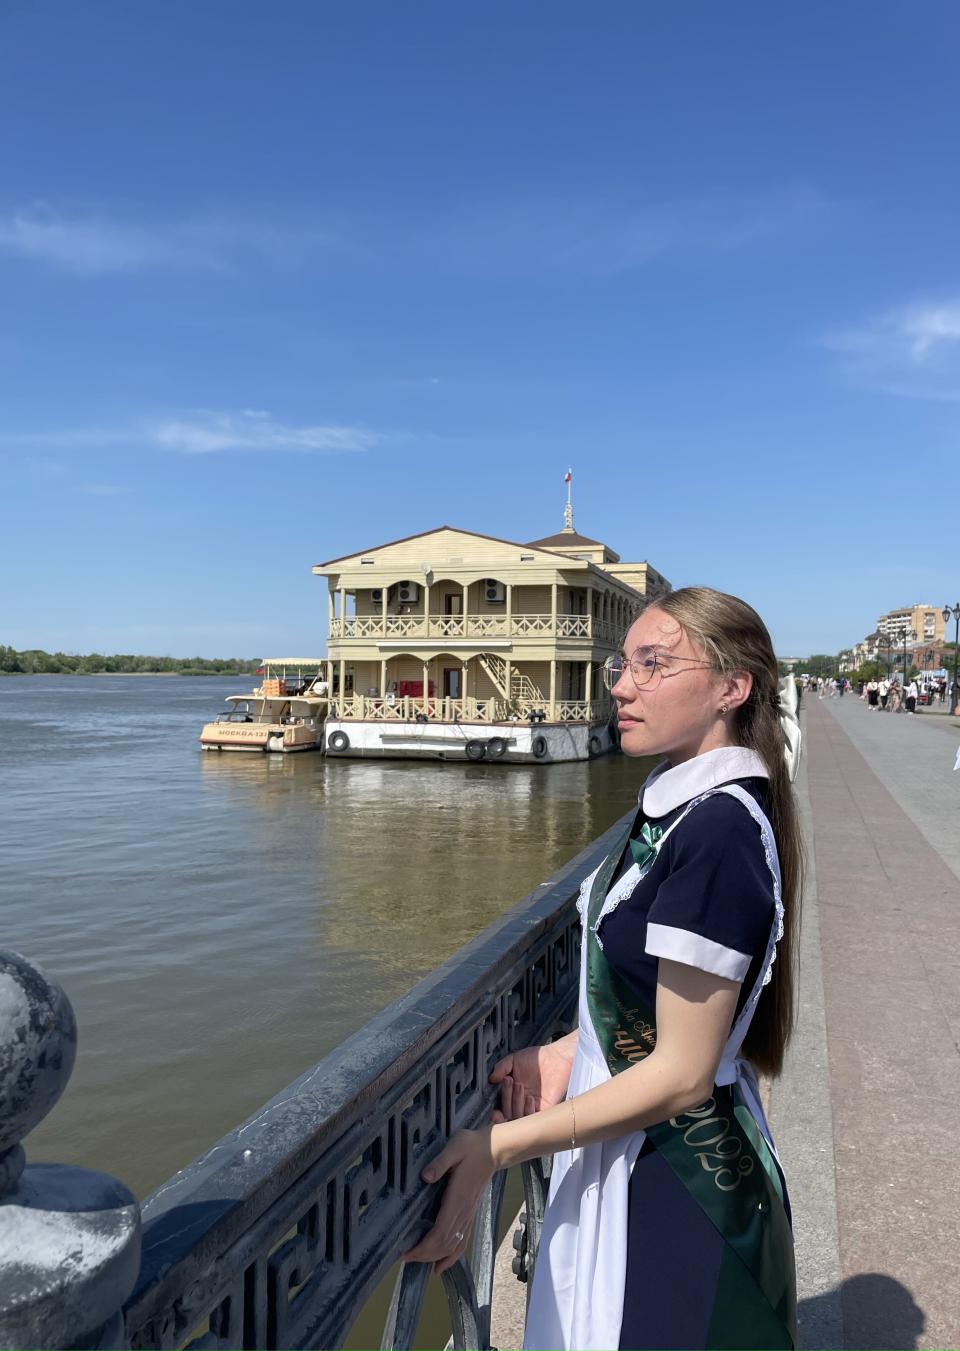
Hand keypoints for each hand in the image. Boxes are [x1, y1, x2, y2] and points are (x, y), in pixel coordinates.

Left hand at [402, 1127, 496, 1273]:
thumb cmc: (471, 1147)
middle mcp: (464, 1212)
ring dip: (436, 1257)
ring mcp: (468, 1215)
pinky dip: (451, 1256)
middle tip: (405, 1257)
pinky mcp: (470, 1214)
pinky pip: (462, 1242)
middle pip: (445, 1245)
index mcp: (458, 1199)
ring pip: (454, 1246)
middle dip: (424, 1255)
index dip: (424, 1247)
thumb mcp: (454, 1148)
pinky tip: (441, 1265)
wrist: (493, 1150)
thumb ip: (440, 1162)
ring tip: (418, 1261)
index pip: (440, 1233)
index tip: (407, 1252)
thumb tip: (425, 1177)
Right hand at [489, 1037, 576, 1122]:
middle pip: (508, 1113)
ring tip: (519, 1085)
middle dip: (506, 1098)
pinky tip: (530, 1098)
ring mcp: (533, 1107)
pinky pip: (533, 1118)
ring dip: (516, 1102)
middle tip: (509, 1081)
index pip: (501, 1109)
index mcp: (513, 1093)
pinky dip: (528, 1111)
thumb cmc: (538, 1058)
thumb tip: (491, 1079)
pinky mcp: (545, 1110)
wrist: (557, 1057)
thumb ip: (501, 1068)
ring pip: (518, 1117)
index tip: (493, 1110)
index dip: (496, 1114)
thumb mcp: (514, 1060)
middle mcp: (522, 1102)